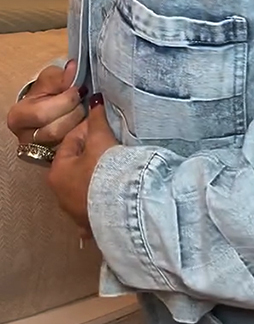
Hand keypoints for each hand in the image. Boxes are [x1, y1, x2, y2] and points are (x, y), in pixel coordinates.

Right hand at [7, 60, 86, 148]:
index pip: (43, 114)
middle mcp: (26, 137)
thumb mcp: (51, 79)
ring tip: (85, 111)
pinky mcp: (56, 157)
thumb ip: (61, 76)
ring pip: (66, 141)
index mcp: (18, 117)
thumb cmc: (46, 92)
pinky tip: (88, 123)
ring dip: (81, 124)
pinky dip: (84, 134)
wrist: (47, 107)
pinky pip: (74, 147)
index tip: (79, 89)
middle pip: (56, 130)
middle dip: (75, 113)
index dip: (66, 101)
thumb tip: (73, 68)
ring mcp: (41, 150)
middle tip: (83, 102)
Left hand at [48, 95, 116, 232]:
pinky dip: (102, 201)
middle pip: (78, 164)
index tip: (106, 125)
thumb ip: (97, 120)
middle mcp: (60, 194)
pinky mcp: (91, 223)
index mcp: (57, 172)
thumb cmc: (107, 171)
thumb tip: (96, 100)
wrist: (124, 206)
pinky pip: (96, 208)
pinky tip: (113, 197)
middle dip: (94, 154)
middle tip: (114, 145)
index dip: (90, 129)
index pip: (72, 141)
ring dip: (98, 177)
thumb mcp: (101, 141)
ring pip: (86, 186)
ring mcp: (75, 211)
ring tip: (119, 168)